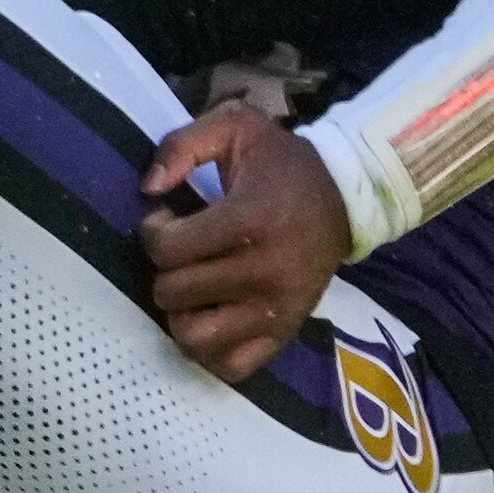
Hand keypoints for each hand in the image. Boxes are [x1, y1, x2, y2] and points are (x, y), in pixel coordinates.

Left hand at [140, 99, 350, 382]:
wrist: (347, 198)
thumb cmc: (283, 163)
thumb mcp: (235, 126)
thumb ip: (181, 145)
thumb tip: (147, 189)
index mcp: (249, 220)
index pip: (167, 249)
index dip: (152, 230)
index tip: (167, 217)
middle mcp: (263, 272)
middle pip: (173, 292)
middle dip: (165, 268)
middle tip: (182, 249)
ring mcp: (275, 310)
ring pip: (194, 338)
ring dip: (180, 312)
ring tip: (192, 286)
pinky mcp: (283, 334)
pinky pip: (230, 366)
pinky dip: (209, 349)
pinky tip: (210, 316)